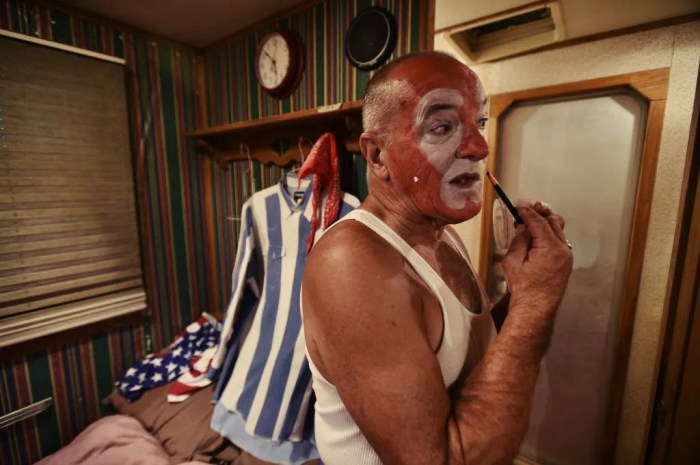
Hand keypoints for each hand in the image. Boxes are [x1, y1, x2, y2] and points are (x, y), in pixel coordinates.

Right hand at [501, 202, 572, 317]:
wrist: (536, 308)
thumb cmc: (523, 287)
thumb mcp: (513, 261)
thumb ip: (520, 240)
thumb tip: (524, 226)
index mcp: (550, 247)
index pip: (539, 222)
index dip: (527, 212)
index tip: (518, 205)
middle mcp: (563, 249)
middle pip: (553, 221)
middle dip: (539, 213)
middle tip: (525, 208)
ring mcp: (567, 256)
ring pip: (558, 230)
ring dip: (545, 222)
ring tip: (530, 220)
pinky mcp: (566, 262)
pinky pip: (559, 241)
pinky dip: (549, 233)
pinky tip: (536, 236)